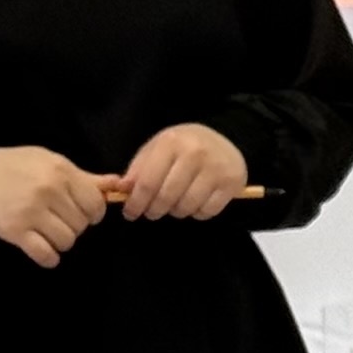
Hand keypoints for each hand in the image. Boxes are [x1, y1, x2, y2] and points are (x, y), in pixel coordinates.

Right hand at [0, 146, 109, 266]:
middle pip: (81, 224)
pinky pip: (45, 255)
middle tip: (59, 218)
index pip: (95, 204)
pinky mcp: (16, 231)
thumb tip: (118, 185)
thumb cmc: (19, 167)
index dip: (92, 212)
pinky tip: (43, 249)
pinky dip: (48, 257)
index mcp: (61, 172)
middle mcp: (49, 192)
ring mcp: (31, 212)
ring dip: (61, 241)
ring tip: (48, 230)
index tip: (81, 211)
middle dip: (74, 225)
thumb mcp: (52, 162)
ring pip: (66, 241)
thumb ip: (85, 177)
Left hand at [114, 122, 247, 221]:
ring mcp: (216, 168)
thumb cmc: (184, 147)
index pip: (148, 182)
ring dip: (176, 211)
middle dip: (154, 210)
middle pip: (166, 198)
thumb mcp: (157, 149)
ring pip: (186, 207)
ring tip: (175, 203)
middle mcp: (195, 153)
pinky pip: (207, 212)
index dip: (136, 202)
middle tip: (152, 212)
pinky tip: (196, 202)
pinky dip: (197, 213)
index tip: (130, 213)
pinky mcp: (232, 183)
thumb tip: (120, 189)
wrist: (226, 139)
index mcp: (172, 142)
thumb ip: (138, 169)